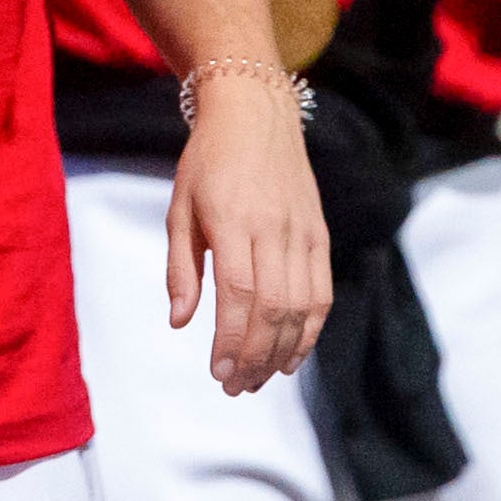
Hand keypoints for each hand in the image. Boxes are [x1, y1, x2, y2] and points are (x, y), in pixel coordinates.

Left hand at [164, 80, 327, 392]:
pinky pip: (321, 292)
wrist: (256, 113)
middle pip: (273, 308)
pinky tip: (291, 355)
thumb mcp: (179, 208)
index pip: (239, 294)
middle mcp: (273, 227)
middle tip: (236, 386)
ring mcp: (302, 231)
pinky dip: (310, 330)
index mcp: (233, 220)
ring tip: (259, 379)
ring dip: (283, 351)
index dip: (232, 341)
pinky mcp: (320, 233)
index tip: (219, 372)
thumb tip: (180, 322)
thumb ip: (180, 268)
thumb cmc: (208, 162)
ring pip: (302, 306)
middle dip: (256, 357)